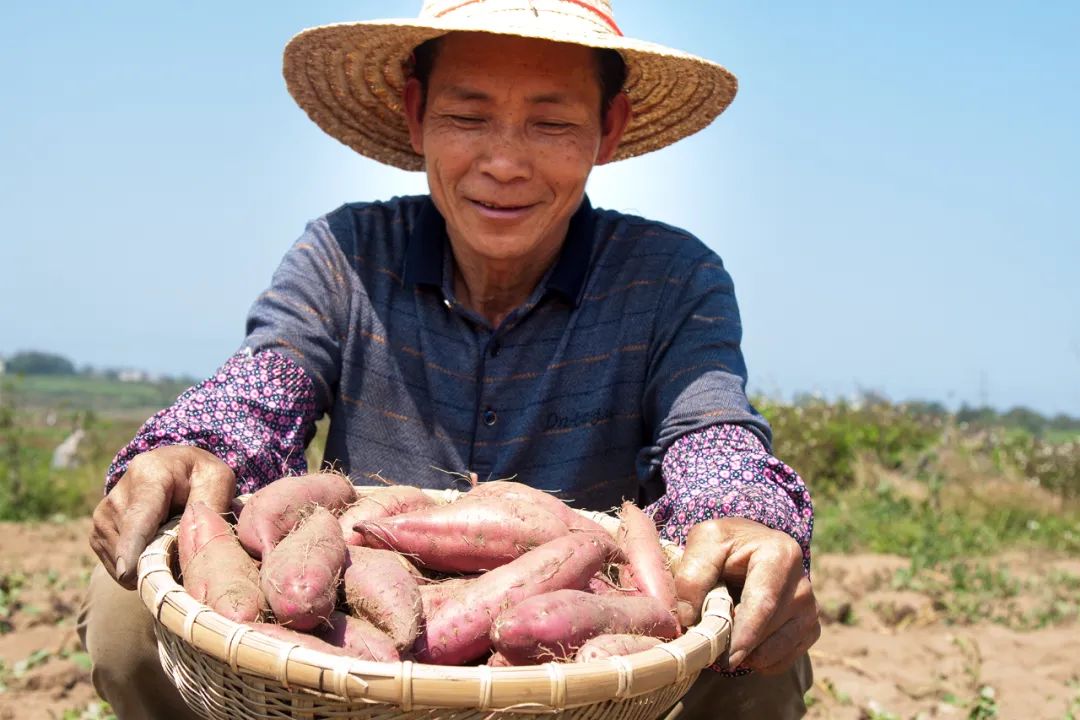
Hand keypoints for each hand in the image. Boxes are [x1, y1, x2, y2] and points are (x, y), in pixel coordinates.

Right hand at [90, 446, 235, 589]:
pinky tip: (156, 548)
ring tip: (172, 543)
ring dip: (150, 565)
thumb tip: (195, 542)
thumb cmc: (199, 475)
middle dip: (158, 562)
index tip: (128, 572)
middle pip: (132, 547)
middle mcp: (117, 496)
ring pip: (124, 562)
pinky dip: (138, 569)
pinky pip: (118, 569)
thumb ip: (210, 508)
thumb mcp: (217, 480)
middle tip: (187, 555)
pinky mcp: (98, 535)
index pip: (139, 517)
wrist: (172, 467)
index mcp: (148, 476)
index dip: (132, 546)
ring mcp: (103, 517)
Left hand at [674, 517, 819, 673]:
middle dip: (737, 644)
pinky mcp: (809, 630)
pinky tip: (743, 642)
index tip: (727, 656)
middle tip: (709, 644)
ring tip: (724, 636)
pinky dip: (758, 660)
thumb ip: (693, 575)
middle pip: (768, 630)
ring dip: (746, 654)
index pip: (764, 603)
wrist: (749, 547)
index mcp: (781, 555)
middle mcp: (802, 585)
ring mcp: (809, 610)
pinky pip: (783, 660)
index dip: (745, 633)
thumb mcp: (705, 541)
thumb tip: (689, 619)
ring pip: (776, 650)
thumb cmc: (726, 543)